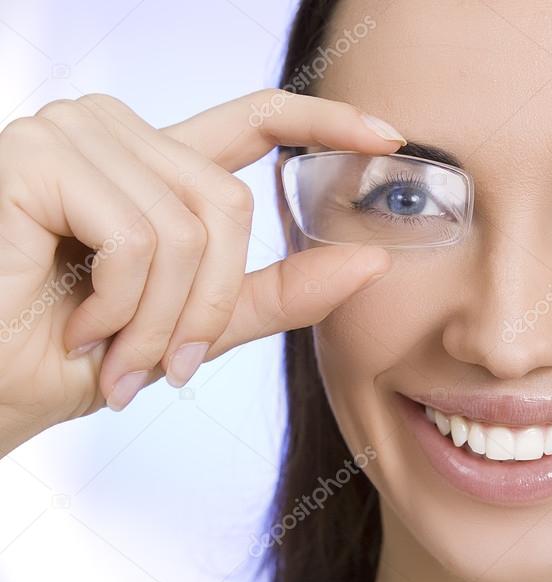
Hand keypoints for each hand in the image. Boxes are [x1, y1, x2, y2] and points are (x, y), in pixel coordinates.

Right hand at [0, 89, 404, 454]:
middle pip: (230, 201)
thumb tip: (372, 263)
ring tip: (108, 351)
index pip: (255, 118)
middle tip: (160, 364)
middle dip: (207, 305)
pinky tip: (77, 327)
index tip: (388, 135)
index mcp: (154, 167)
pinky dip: (124, 305)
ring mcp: (69, 135)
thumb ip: (275, 293)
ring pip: (189, 226)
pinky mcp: (33, 158)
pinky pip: (140, 237)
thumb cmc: (69, 360)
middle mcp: (113, 134)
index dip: (325, 121)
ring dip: (159, 318)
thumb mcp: (191, 327)